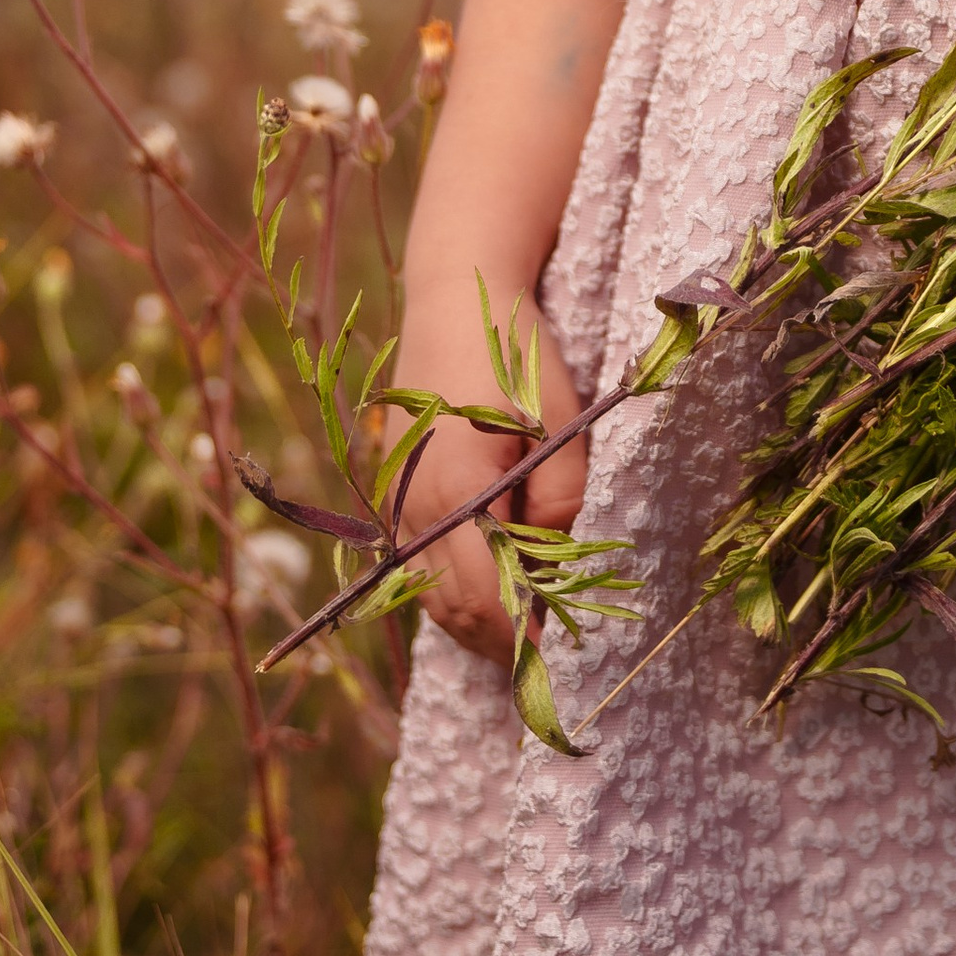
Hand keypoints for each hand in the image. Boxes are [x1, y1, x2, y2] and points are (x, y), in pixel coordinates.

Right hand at [393, 294, 589, 671]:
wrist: (454, 300)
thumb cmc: (513, 354)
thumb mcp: (556, 420)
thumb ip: (562, 495)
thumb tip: (554, 557)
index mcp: (454, 494)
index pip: (485, 596)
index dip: (518, 635)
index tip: (553, 656)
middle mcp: (413, 508)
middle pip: (452, 606)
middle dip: (496, 640)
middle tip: (541, 656)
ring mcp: (396, 503)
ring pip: (428, 592)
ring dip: (471, 621)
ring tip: (519, 633)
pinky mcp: (393, 494)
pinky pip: (417, 564)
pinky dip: (450, 590)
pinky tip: (486, 588)